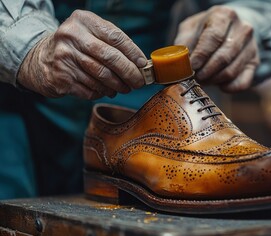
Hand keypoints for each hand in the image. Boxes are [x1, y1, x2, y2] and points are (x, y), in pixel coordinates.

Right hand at [17, 10, 146, 99]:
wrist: (40, 58)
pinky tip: (106, 91)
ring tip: (125, 88)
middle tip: (139, 82)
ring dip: (118, 85)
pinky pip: (90, 89)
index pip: (115, 37)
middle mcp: (71, 36)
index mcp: (83, 21)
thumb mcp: (90, 33)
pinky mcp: (61, 78)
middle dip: (129, 73)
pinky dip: (102, 92)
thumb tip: (140, 63)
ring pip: (102, 76)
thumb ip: (112, 43)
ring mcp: (64, 57)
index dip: (133, 53)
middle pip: (110, 58)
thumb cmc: (76, 47)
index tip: (143, 65)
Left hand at [174, 6, 259, 91]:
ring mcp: (252, 47)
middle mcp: (243, 29)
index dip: (201, 55)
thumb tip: (177, 63)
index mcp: (225, 15)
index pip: (214, 37)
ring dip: (213, 80)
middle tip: (194, 78)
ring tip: (202, 80)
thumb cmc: (205, 30)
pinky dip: (228, 88)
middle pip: (224, 56)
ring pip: (231, 71)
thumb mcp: (190, 29)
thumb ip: (183, 44)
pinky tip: (218, 85)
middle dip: (206, 71)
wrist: (230, 30)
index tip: (191, 67)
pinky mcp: (255, 63)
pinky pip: (242, 82)